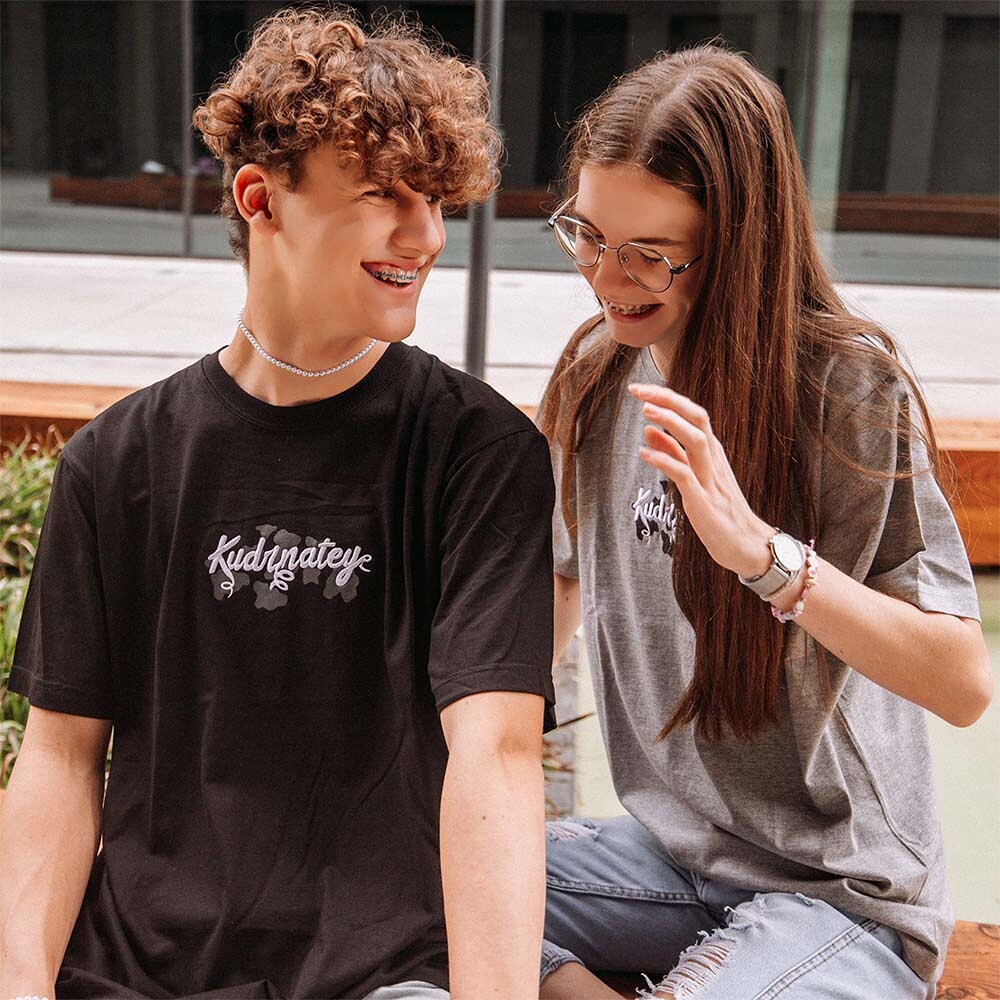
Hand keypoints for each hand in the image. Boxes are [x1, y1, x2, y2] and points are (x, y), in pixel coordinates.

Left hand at [629, 382, 773, 577]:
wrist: (746, 545)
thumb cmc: (719, 510)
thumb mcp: (692, 475)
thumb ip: (672, 452)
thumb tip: (649, 428)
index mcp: (711, 451)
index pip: (692, 413)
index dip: (668, 398)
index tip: (641, 389)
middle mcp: (714, 460)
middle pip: (697, 418)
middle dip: (668, 400)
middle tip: (637, 389)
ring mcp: (711, 480)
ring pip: (697, 441)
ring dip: (671, 424)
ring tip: (645, 411)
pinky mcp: (705, 503)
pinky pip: (686, 476)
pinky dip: (666, 461)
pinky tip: (645, 454)